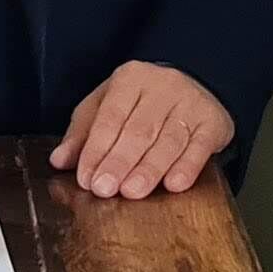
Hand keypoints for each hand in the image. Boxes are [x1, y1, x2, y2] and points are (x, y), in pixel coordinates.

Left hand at [49, 62, 234, 198]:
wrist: (196, 85)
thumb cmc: (142, 101)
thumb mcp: (106, 105)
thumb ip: (83, 133)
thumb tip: (59, 160)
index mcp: (130, 79)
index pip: (109, 117)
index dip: (96, 149)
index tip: (86, 177)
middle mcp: (162, 87)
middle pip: (138, 130)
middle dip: (119, 162)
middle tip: (105, 188)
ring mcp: (190, 103)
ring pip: (168, 140)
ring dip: (149, 169)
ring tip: (132, 191)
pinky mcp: (212, 122)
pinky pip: (199, 147)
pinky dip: (187, 167)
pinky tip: (174, 184)